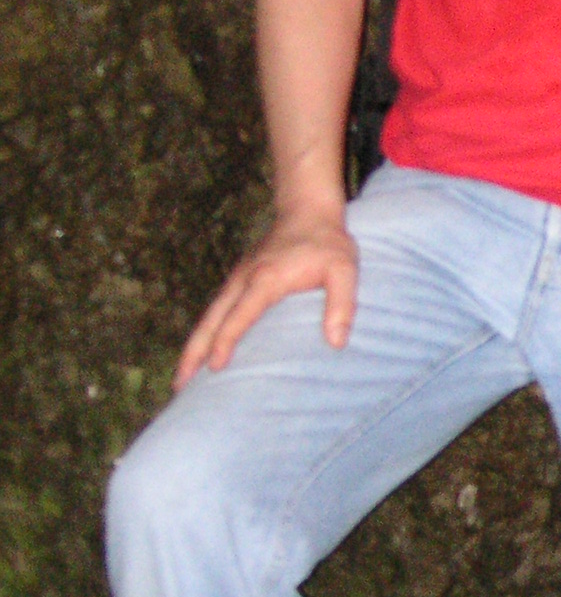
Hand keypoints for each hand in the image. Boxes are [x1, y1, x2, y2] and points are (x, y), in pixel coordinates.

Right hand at [174, 208, 358, 387]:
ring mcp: (237, 279)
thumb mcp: (344, 269)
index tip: (214, 367)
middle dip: (194, 352)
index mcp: (266, 279)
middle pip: (211, 320)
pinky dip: (204, 334)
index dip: (226, 341)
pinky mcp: (239, 280)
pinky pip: (216, 311)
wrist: (308, 210)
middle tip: (179, 385)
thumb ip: (342, 304)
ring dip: (193, 347)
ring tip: (181, 380)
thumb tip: (336, 342)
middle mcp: (243, 279)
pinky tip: (201, 353)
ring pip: (209, 317)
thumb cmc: (328, 243)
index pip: (240, 314)